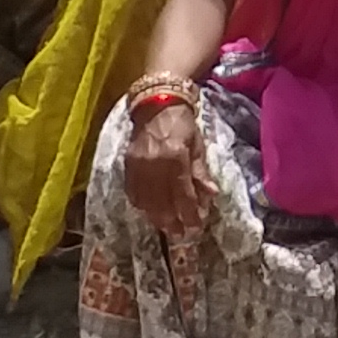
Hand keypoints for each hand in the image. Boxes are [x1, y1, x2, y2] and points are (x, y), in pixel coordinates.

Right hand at [125, 98, 202, 233]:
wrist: (157, 104)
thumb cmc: (183, 125)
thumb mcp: (198, 146)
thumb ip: (201, 172)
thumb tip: (210, 195)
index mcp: (175, 159)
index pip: (183, 195)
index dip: (190, 213)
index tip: (196, 226)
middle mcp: (154, 165)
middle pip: (162, 203)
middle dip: (172, 222)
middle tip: (180, 234)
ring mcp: (138, 166)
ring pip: (146, 201)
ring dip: (156, 217)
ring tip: (166, 228)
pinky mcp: (128, 165)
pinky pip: (133, 192)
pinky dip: (141, 205)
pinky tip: (148, 211)